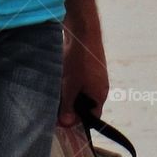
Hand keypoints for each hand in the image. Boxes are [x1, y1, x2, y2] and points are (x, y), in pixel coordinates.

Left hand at [59, 0, 107, 125]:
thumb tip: (67, 124)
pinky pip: (79, 82)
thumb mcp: (70, 87)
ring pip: (80, 93)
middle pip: (85, 105)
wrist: (82, 31)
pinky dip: (69, 83)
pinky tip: (60, 79)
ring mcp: (95, 77)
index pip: (91, 117)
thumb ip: (68, 106)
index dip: (77, 121)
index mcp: (100, 95)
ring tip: (57, 90)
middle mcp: (100, 88)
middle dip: (71, 107)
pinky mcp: (88, 68)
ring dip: (68, 94)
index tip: (62, 121)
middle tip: (56, 106)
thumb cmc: (79, 60)